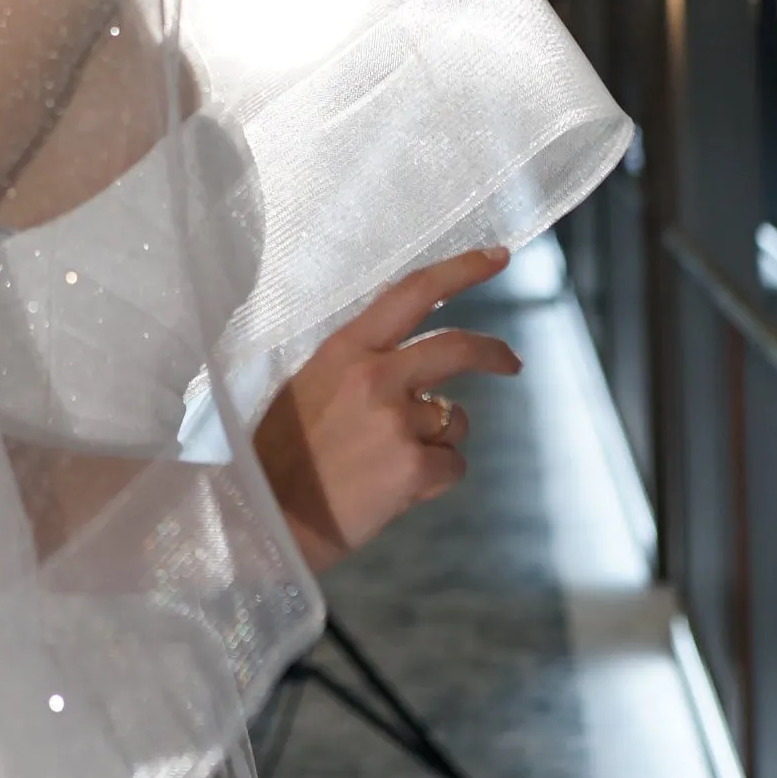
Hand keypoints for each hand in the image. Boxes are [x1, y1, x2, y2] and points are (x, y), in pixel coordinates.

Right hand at [251, 250, 518, 570]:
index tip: (497, 257)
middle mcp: (375, 376)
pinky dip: (433, 479)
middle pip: (456, 347)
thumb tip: (406, 361)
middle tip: (512, 362)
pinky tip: (394, 491)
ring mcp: (396, 422)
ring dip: (437, 441)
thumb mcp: (308, 387)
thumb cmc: (280, 457)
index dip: (462, 270)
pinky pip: (451, 467)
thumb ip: (357, 366)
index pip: (412, 292)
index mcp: (345, 349)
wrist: (265, 520)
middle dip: (493, 353)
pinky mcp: (412, 468)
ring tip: (389, 464)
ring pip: (455, 420)